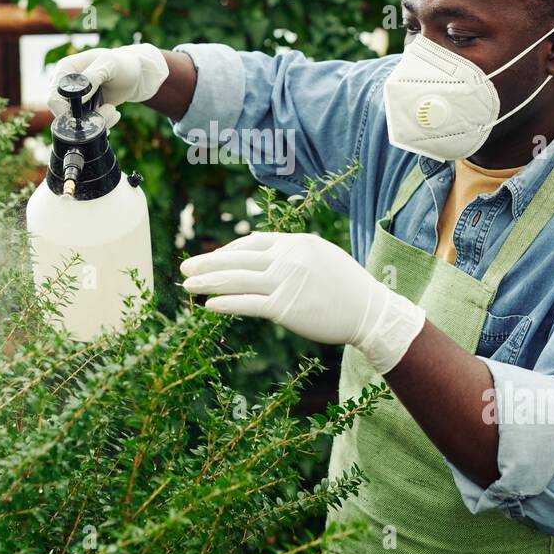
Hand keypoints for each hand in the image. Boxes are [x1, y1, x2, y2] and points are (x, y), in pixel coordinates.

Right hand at [46, 43, 168, 127]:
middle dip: (87, 117)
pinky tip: (114, 113)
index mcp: (65, 70)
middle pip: (63, 114)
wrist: (134, 74)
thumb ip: (92, 77)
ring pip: (77, 123)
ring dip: (98, 120)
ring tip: (113, 110)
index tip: (85, 112)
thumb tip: (77, 97)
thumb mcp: (109, 64)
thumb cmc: (122, 63)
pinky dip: (103, 123)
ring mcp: (74, 101)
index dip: (66, 109)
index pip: (53, 96)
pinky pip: (89, 125)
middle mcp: (65, 86)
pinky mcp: (85, 112)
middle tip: (110, 109)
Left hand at [179, 232, 425, 374]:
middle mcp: (287, 258)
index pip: (250, 243)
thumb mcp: (319, 255)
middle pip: (237, 259)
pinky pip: (247, 304)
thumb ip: (290, 252)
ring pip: (237, 280)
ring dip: (208, 282)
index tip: (210, 260)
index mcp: (294, 242)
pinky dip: (225, 303)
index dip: (226, 252)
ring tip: (187, 285)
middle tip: (184, 268)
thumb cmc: (346, 286)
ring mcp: (285, 282)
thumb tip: (258, 249)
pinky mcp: (285, 307)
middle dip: (207, 263)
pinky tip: (208, 305)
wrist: (369, 310)